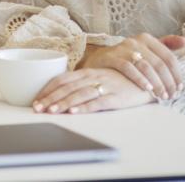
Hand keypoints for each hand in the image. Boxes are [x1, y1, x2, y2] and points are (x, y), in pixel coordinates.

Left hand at [33, 67, 152, 113]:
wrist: (149, 79)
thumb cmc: (120, 80)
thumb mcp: (99, 78)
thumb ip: (82, 83)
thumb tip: (60, 94)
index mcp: (87, 72)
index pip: (62, 79)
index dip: (47, 89)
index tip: (35, 99)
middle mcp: (93, 77)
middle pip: (67, 87)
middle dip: (50, 98)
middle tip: (37, 108)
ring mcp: (105, 86)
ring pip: (79, 94)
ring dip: (63, 103)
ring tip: (51, 111)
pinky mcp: (116, 97)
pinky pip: (98, 102)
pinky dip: (85, 107)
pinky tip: (75, 112)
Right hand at [78, 33, 184, 100]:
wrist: (99, 60)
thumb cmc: (126, 57)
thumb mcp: (145, 49)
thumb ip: (165, 45)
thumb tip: (184, 41)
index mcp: (147, 39)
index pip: (168, 57)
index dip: (176, 74)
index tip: (180, 88)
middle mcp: (136, 41)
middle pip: (159, 63)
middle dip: (168, 82)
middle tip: (171, 96)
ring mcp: (123, 48)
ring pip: (146, 66)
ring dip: (156, 83)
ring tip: (161, 96)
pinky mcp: (112, 57)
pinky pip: (129, 68)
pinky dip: (140, 79)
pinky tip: (147, 89)